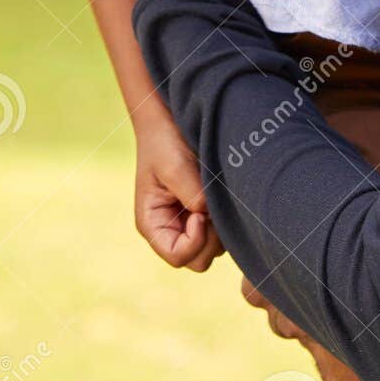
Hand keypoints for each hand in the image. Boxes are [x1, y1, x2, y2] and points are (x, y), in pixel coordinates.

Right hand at [134, 112, 224, 271]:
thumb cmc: (165, 142)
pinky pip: (222, 230)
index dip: (194, 241)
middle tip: (213, 206)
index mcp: (153, 225)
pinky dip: (226, 218)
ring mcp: (189, 223)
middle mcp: (171, 229)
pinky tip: (222, 193)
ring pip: (214, 247)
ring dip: (220, 226)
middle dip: (210, 237)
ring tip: (216, 194)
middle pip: (198, 259)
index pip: (177, 257)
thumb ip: (193, 195)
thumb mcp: (175, 167)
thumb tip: (211, 216)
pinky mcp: (206, 212)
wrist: (170, 120)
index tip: (201, 213)